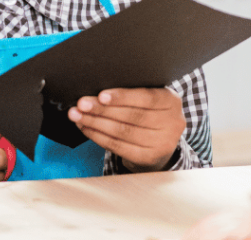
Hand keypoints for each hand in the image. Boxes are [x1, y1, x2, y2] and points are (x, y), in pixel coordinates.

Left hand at [68, 87, 184, 171]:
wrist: (161, 144)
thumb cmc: (151, 113)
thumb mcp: (152, 100)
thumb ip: (135, 94)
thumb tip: (101, 92)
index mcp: (172, 101)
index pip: (146, 97)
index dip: (123, 97)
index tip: (101, 95)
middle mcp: (172, 123)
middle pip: (132, 116)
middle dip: (102, 109)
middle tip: (82, 104)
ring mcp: (162, 143)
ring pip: (123, 132)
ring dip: (96, 123)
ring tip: (78, 116)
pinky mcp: (148, 158)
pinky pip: (119, 147)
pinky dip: (99, 137)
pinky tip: (87, 129)